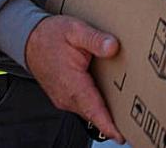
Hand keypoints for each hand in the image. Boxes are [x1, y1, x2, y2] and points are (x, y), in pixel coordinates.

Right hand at [24, 15, 124, 142]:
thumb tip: (112, 47)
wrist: (29, 40)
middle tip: (136, 125)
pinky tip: (111, 102)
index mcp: (71, 83)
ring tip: (128, 115)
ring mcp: (65, 99)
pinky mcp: (66, 98)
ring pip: (90, 111)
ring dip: (106, 114)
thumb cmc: (51, 35)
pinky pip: (84, 106)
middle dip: (114, 121)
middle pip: (95, 114)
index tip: (121, 136)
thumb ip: (95, 39)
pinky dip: (97, 108)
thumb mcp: (75, 30)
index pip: (93, 110)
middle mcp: (67, 96)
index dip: (108, 124)